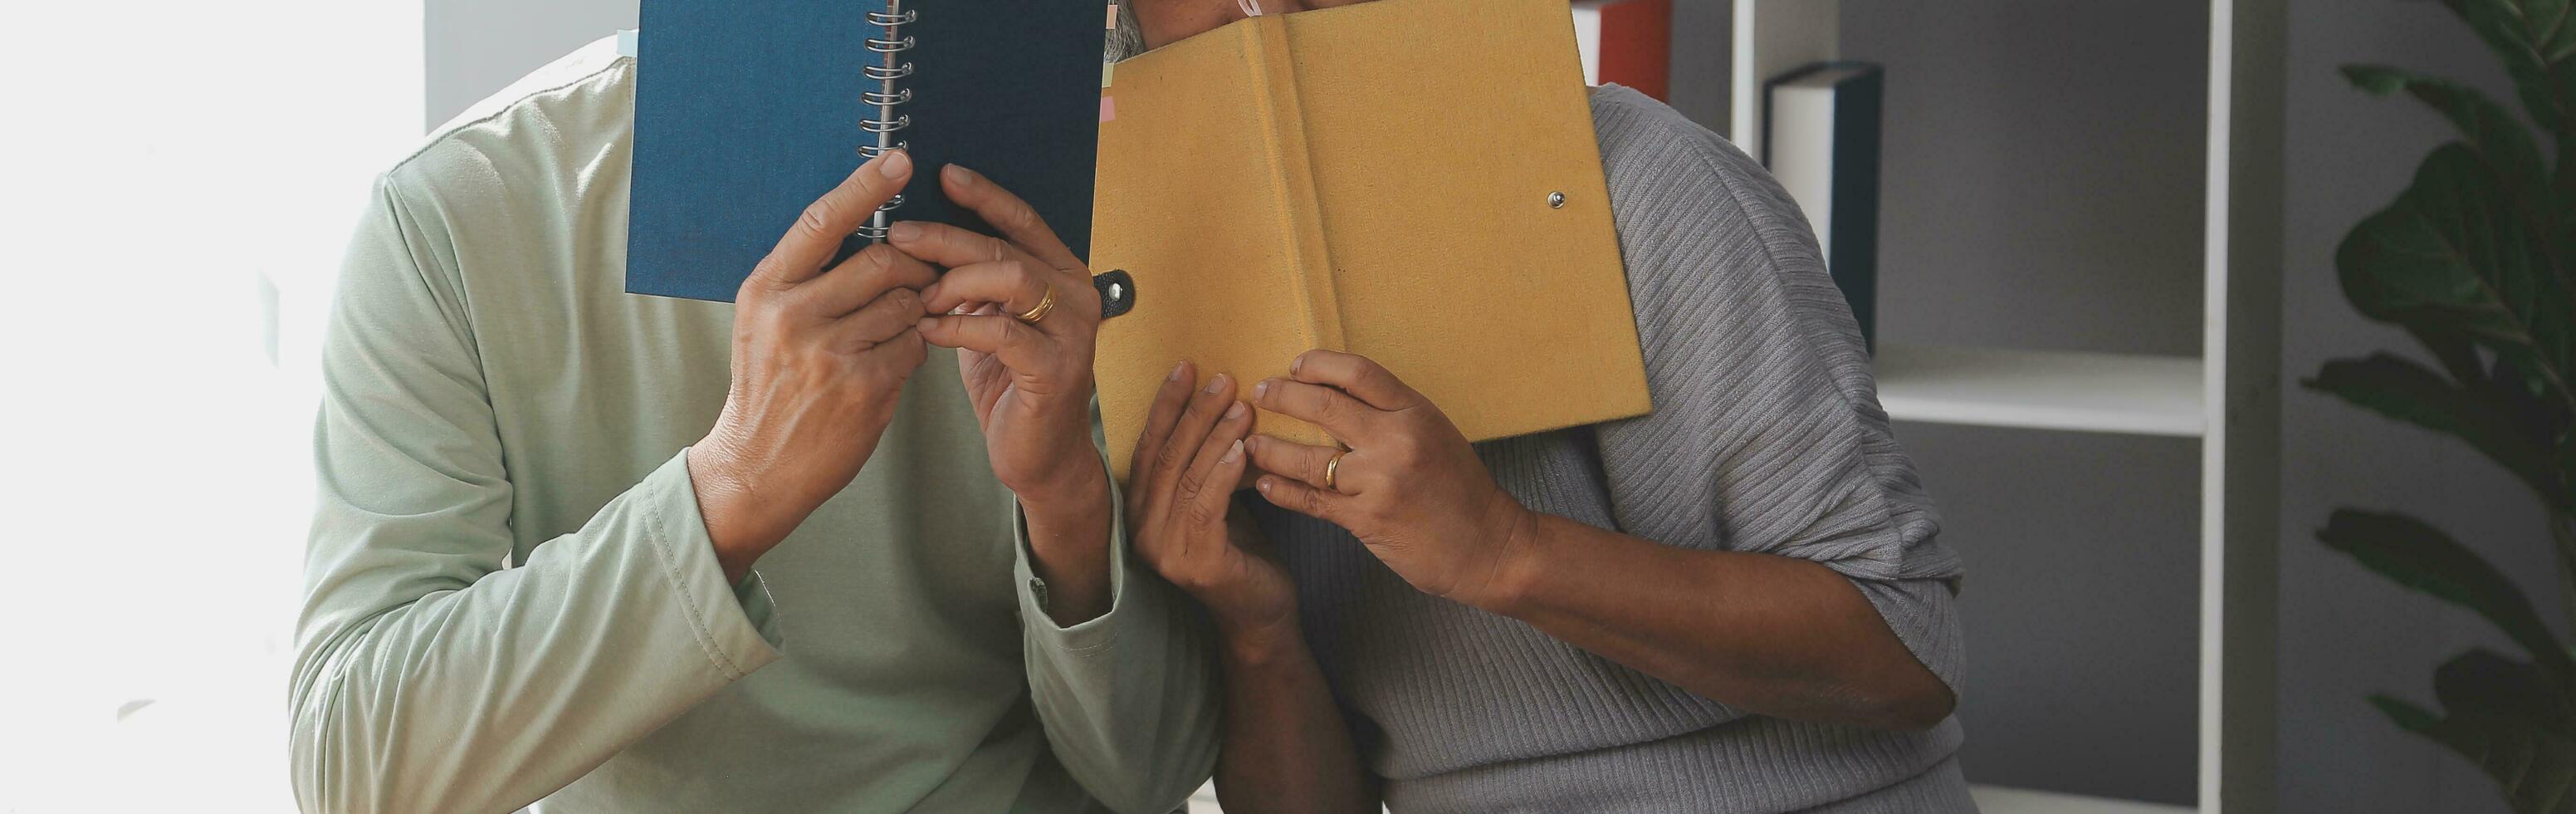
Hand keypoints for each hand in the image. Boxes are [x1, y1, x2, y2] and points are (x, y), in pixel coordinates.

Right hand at [690, 150, 936, 583]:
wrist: (756, 466)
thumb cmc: (768, 386)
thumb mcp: (765, 322)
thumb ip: (808, 278)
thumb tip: (871, 231)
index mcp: (767, 287)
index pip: (824, 220)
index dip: (866, 185)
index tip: (901, 159)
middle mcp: (794, 314)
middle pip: (886, 259)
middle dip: (917, 266)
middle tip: (926, 276)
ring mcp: (829, 352)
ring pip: (908, 303)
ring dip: (919, 310)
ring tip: (900, 327)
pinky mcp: (864, 387)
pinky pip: (914, 346)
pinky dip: (915, 348)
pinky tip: (894, 362)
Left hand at [890, 165, 1108, 513]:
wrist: (1039, 456)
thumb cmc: (1010, 384)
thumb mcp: (990, 321)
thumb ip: (974, 282)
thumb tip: (922, 237)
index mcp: (1064, 275)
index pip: (1024, 221)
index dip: (984, 195)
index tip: (942, 174)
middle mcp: (1078, 296)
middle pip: (1009, 247)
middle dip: (949, 238)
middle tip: (901, 236)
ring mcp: (1073, 333)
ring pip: (1012, 280)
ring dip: (955, 281)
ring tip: (917, 294)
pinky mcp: (1056, 370)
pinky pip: (1001, 333)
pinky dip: (957, 327)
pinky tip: (928, 330)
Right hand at [1128, 362, 1297, 642]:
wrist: (1260, 611)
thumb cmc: (1241, 549)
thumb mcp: (1214, 498)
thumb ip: (1202, 464)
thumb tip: (1216, 402)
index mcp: (1140, 510)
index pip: (1149, 447)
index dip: (1166, 406)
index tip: (1187, 366)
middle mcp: (1142, 530)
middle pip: (1166, 457)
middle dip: (1194, 413)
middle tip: (1222, 379)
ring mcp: (1165, 550)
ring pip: (1187, 477)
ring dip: (1215, 436)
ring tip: (1241, 404)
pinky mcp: (1196, 563)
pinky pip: (1207, 506)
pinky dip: (1224, 473)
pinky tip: (1243, 447)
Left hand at [1245, 350, 1538, 608]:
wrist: (1491, 547)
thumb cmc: (1463, 490)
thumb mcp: (1436, 434)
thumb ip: (1393, 416)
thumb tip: (1339, 397)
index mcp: (1416, 413)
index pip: (1358, 373)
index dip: (1319, 364)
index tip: (1295, 365)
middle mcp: (1396, 441)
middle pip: (1325, 406)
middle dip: (1284, 396)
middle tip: (1261, 393)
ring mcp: (1379, 482)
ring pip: (1308, 459)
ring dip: (1271, 448)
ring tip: (1250, 444)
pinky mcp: (1367, 519)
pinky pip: (1312, 501)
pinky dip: (1283, 491)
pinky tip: (1264, 483)